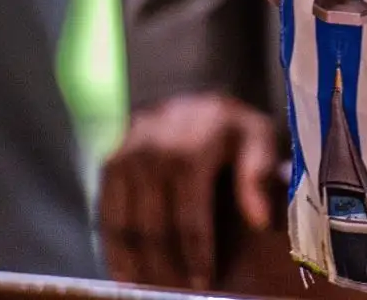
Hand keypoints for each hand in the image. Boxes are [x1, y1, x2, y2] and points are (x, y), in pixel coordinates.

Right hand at [99, 93, 279, 288]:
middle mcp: (151, 153)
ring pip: (125, 228)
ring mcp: (124, 159)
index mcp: (192, 149)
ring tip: (152, 290)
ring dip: (137, 265)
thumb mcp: (258, 135)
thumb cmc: (229, 124)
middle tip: (178, 294)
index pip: (190, 218)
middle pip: (153, 229)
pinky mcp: (107, 165)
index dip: (196, 256)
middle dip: (166, 268)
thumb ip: (259, 174)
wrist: (187, 88)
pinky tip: (126, 274)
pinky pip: (105, 217)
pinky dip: (114, 250)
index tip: (204, 284)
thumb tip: (261, 222)